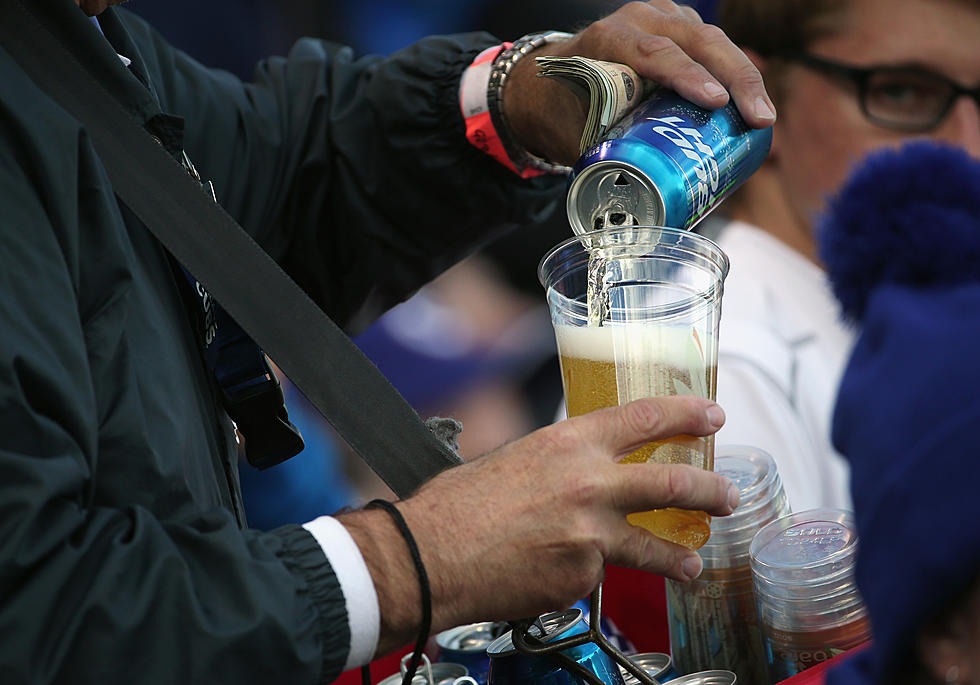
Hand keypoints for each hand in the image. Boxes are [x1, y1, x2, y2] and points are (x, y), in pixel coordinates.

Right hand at [341, 394, 736, 655]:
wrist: (431, 554)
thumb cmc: (459, 504)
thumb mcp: (516, 459)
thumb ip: (561, 463)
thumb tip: (584, 472)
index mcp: (570, 443)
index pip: (645, 418)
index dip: (687, 414)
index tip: (713, 416)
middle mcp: (590, 484)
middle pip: (672, 483)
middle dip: (711, 490)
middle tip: (727, 495)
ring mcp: (591, 535)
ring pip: (656, 546)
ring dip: (681, 557)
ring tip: (693, 563)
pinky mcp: (582, 578)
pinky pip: (597, 575)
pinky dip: (587, 575)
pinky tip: (559, 574)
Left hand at [503, 0, 776, 165]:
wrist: (547, 82)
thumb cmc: (562, 111)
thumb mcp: (573, 133)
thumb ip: (602, 157)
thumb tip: (630, 208)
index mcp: (608, 39)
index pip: (655, 54)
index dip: (689, 77)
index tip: (716, 102)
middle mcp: (638, 20)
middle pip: (698, 41)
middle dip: (736, 79)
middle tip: (760, 118)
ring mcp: (662, 19)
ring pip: (712, 41)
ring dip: (744, 78)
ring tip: (763, 118)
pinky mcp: (679, 28)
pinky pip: (713, 47)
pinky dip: (736, 73)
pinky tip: (753, 103)